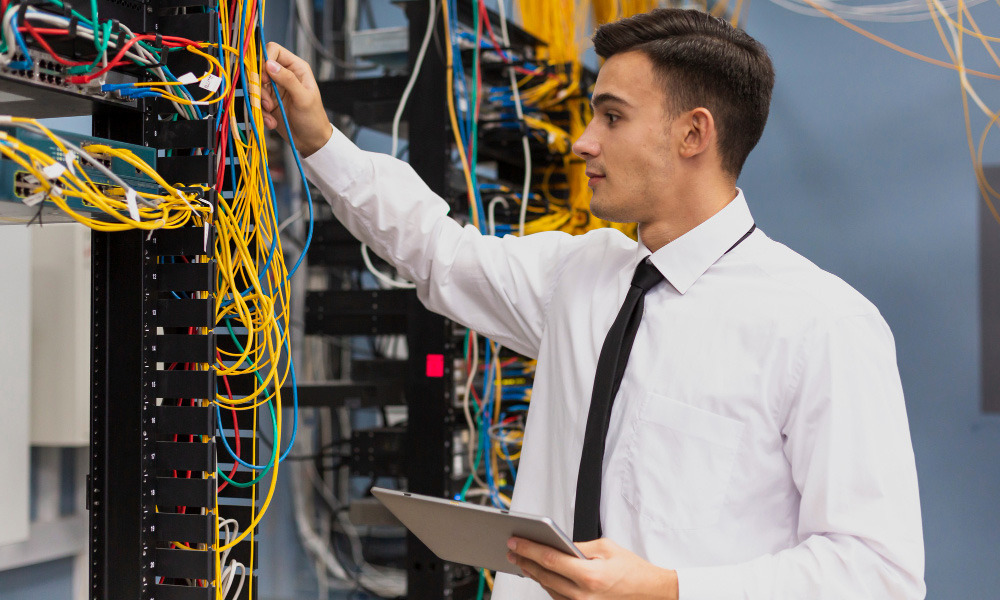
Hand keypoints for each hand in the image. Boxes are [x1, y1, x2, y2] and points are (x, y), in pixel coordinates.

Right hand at [260, 42, 332, 156]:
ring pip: (256, 86)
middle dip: (260, 86)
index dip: (265, 61)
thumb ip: (288, 79)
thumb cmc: (313, 119)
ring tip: (271, 112)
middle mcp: (284, 75)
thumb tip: (269, 64)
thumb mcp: (303, 98)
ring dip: (260, 101)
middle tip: (267, 101)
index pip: (273, 50)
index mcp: (296, 68)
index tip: (265, 78)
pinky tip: (271, 122)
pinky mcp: (269, 102)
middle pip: (260, 69)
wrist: (311, 141)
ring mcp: (275, 88)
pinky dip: (261, 112)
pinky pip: (257, 101)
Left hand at [507, 536, 677, 599]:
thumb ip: (578, 547)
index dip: (529, 549)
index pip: (550, 559)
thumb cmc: (632, 570)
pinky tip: (539, 574)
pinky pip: (558, 597)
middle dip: (525, 561)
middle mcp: (583, 596)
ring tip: (521, 560)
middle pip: (544, 576)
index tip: (515, 541)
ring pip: (549, 588)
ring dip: (533, 573)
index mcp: (590, 576)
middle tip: (511, 549)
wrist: (650, 593)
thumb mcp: (606, 548)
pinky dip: (547, 584)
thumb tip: (556, 544)